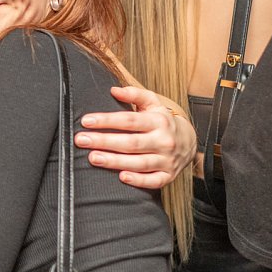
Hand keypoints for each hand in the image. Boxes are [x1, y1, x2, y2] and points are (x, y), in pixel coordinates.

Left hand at [73, 86, 195, 189]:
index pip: (129, 120)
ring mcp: (166, 160)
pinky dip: (139, 180)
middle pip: (131, 142)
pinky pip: (154, 181)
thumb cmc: (163, 120)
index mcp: (158, 121)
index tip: (86, 121)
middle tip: (82, 140)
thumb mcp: (153, 103)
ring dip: (115, 161)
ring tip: (93, 158)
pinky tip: (121, 177)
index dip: (106, 120)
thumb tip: (113, 89)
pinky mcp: (168, 176)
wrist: (190, 141)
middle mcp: (163, 141)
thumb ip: (134, 94)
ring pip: (139, 163)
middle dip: (104, 141)